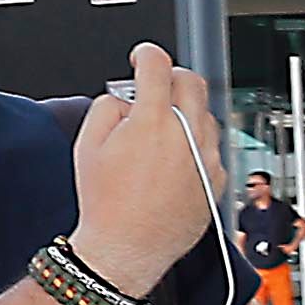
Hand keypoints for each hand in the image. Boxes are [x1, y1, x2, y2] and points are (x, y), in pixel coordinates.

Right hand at [70, 42, 224, 299]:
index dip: (146, 54)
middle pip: (192, 82)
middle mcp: (186, 136)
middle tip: (157, 83)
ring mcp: (206, 158)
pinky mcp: (217, 180)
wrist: (126, 250)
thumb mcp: (87, 144)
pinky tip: (175, 156)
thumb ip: (108, 107)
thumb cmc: (106, 204)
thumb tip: (126, 98)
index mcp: (152, 121)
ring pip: (207, 114)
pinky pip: (213, 147)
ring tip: (163, 126)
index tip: (142, 58)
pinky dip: (196, 142)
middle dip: (172, 74)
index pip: (157, 65)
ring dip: (187, 109)